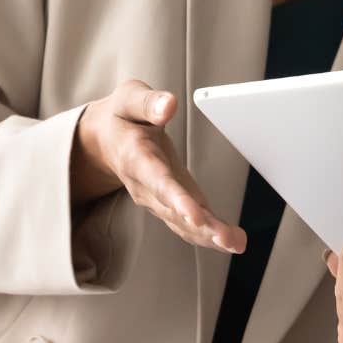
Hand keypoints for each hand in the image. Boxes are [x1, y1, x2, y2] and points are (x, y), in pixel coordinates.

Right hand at [71, 78, 245, 252]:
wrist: (105, 138)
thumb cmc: (123, 116)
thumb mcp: (130, 99)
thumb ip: (149, 103)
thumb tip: (169, 105)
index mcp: (136, 156)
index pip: (157, 180)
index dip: (176, 198)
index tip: (195, 215)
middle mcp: (144, 184)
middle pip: (173, 209)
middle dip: (200, 226)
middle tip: (227, 240)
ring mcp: (156, 197)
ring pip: (181, 223)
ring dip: (208, 236)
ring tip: (236, 244)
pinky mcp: (169, 202)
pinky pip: (186, 223)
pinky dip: (208, 234)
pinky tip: (232, 241)